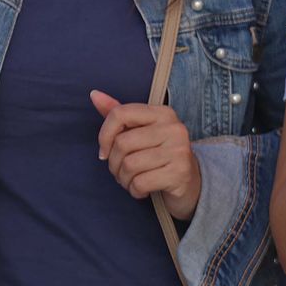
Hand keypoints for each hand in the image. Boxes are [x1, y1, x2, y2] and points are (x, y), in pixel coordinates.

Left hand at [91, 91, 201, 219]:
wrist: (190, 181)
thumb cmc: (158, 155)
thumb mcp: (141, 132)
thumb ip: (119, 115)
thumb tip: (94, 95)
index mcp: (163, 113)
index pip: (121, 113)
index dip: (104, 135)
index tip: (105, 151)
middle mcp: (174, 128)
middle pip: (122, 143)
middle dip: (114, 163)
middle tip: (121, 170)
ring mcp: (179, 150)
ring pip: (129, 165)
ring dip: (123, 179)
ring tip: (131, 180)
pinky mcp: (180, 172)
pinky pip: (140, 182)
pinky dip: (135, 191)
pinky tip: (142, 190)